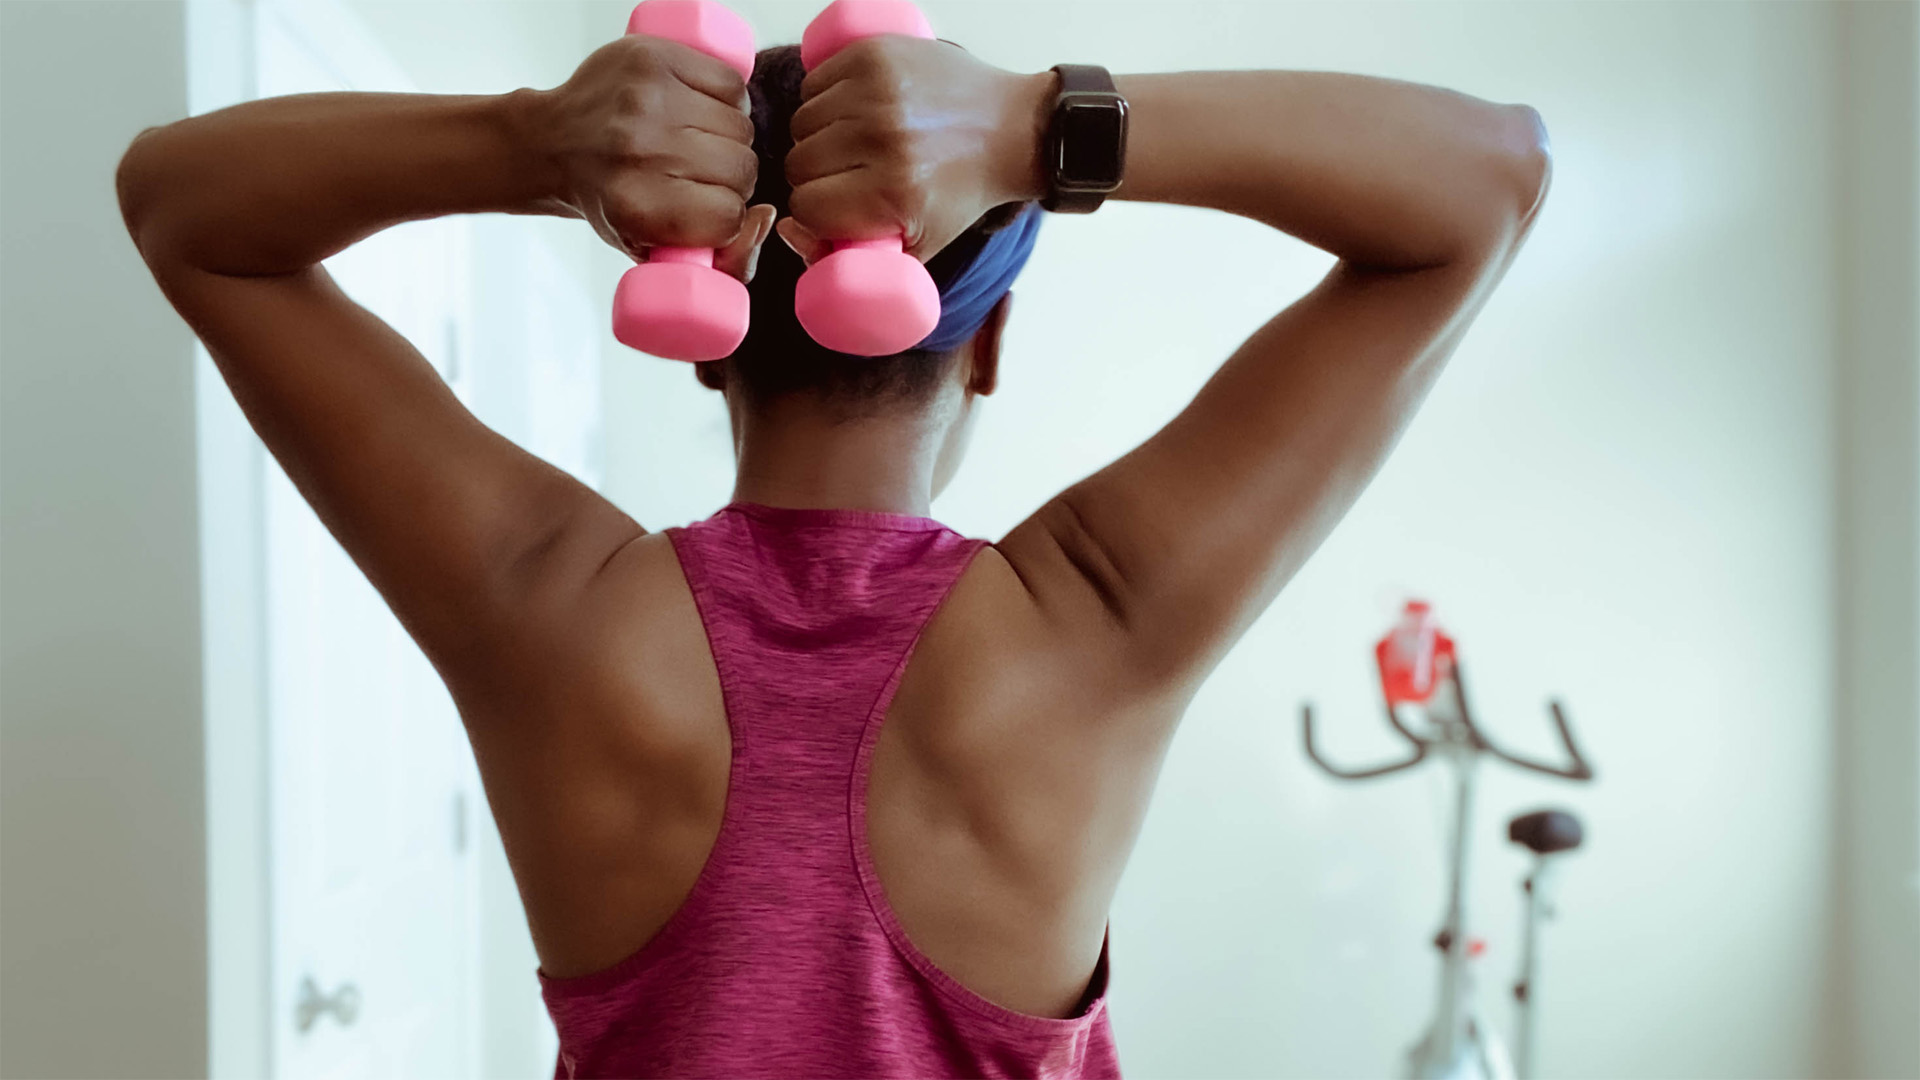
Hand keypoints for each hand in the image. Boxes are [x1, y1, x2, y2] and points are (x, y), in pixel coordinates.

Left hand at [529, 35, 762, 265]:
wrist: (553, 142)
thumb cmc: (608, 197)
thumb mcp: (657, 250)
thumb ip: (720, 259)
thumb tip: (766, 217)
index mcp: (639, 204)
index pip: (729, 216)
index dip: (726, 217)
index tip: (704, 212)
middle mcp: (641, 149)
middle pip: (742, 168)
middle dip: (731, 177)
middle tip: (699, 174)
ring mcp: (648, 98)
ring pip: (741, 125)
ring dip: (729, 137)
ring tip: (697, 140)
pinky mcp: (653, 58)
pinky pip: (731, 83)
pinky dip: (726, 98)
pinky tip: (700, 108)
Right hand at [781, 37, 1047, 264]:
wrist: (1007, 129)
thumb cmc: (959, 191)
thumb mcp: (915, 246)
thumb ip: (846, 256)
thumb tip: (785, 228)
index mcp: (893, 192)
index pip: (807, 207)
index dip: (818, 213)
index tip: (839, 208)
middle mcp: (884, 138)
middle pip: (799, 163)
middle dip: (817, 176)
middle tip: (850, 174)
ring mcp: (878, 90)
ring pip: (801, 121)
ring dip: (818, 136)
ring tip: (854, 142)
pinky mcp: (874, 54)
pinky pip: (813, 82)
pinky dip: (824, 98)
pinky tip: (854, 110)